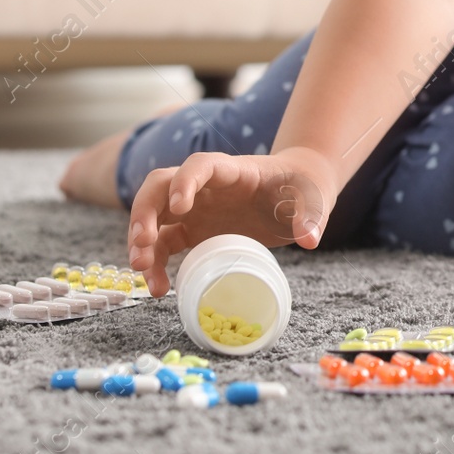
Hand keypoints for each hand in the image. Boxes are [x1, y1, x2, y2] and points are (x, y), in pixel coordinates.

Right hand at [126, 147, 336, 294]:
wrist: (296, 191)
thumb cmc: (302, 189)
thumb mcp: (313, 199)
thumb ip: (310, 216)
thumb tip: (310, 239)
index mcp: (232, 170)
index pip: (199, 165)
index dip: (185, 182)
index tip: (180, 206)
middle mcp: (205, 186)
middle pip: (160, 186)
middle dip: (144, 211)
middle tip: (143, 243)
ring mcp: (195, 207)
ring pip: (154, 215)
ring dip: (140, 240)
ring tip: (142, 270)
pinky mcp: (193, 229)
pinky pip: (164, 243)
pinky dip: (156, 263)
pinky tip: (158, 288)